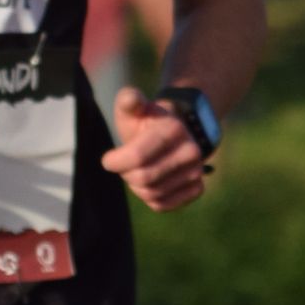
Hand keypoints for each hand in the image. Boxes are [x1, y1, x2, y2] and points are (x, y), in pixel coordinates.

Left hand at [101, 86, 209, 211]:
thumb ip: (128, 100)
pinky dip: (149, 198)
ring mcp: (196, 171)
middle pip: (143, 178)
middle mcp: (191, 151)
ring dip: (136, 186)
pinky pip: (162, 205)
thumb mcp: (135, 108)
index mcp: (174, 129)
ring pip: (151, 194)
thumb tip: (131, 99)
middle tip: (124, 165)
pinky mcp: (196, 189)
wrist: (172, 135)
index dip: (116, 162)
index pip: (137, 157)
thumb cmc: (145, 122)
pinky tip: (150, 182)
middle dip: (126, 174)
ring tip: (137, 171)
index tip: (108, 160)